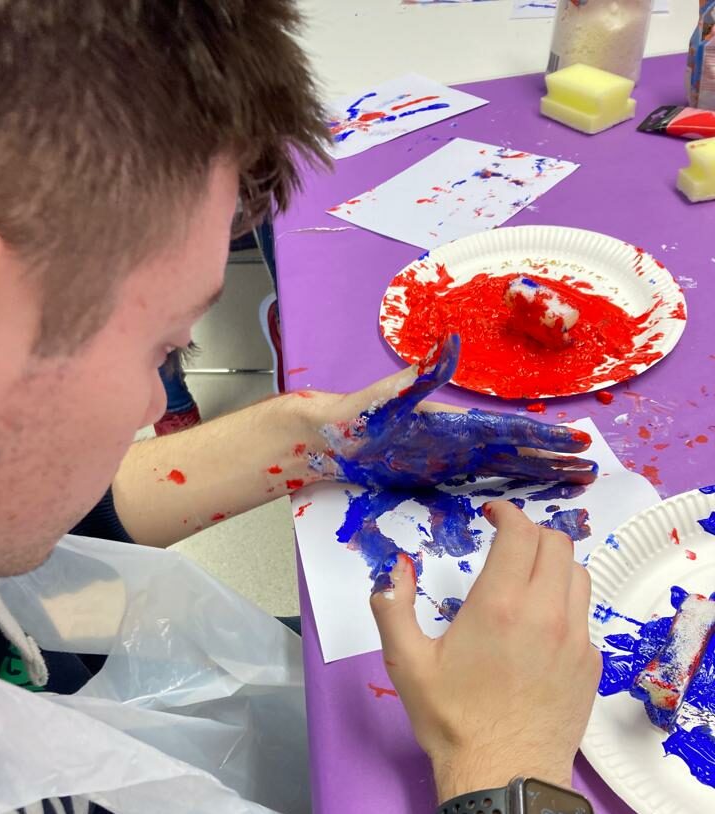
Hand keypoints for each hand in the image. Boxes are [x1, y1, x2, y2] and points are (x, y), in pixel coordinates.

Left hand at [309, 334, 597, 489]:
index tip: (577, 443)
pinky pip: (485, 481)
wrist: (333, 438)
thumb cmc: (360, 415)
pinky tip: (526, 492)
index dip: (543, 438)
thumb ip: (422, 374)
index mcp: (457, 421)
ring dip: (541, 473)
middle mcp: (463, 438)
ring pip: (508, 465)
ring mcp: (454, 457)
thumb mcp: (390, 396)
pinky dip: (512, 486)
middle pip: (519, 449)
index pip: (510, 430)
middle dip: (555, 459)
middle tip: (591, 469)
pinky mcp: (441, 474)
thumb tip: (448, 340)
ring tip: (574, 480)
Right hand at [370, 500, 601, 799]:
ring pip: (577, 573)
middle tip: (506, 542)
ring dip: (552, 562)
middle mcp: (545, 612)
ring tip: (526, 575)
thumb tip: (395, 567)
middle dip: (530, 532)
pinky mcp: (590, 663)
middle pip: (556, 544)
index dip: (507, 512)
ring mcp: (575, 638)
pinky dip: (564, 600)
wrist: (503, 774)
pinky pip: (583, 612)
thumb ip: (393, 605)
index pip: (520, 533)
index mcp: (499, 604)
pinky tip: (540, 622)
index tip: (492, 513)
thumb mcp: (406, 661)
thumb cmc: (452, 718)